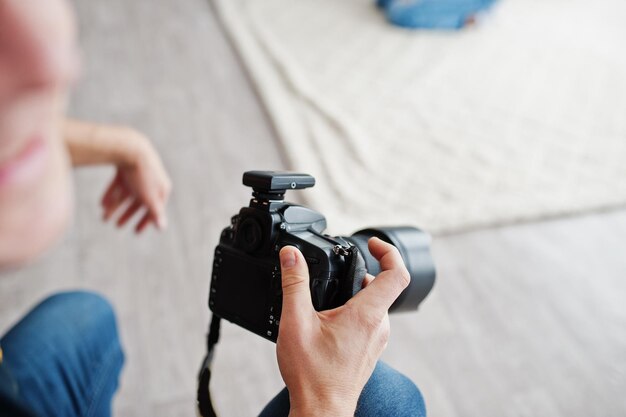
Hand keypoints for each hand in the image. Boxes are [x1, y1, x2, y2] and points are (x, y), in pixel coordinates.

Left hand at [100, 131, 171, 232]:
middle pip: (139, 201)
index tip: (136, 232)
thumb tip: (162, 228)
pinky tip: (101, 205)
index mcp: (161, 188)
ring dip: (116, 207)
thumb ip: (156, 213)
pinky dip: (111, 194)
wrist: (130, 148)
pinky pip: (118, 184)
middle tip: (117, 226)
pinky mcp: (125, 167)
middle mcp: (150, 181)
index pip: (154, 208)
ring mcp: (137, 174)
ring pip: (126, 194)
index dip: (145, 221)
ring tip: (104, 218)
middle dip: (127, 214)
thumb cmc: (143, 174)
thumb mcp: (150, 197)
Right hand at [276, 237, 409, 416]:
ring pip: (375, 304)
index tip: (372, 243)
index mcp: (367, 314)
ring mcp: (376, 340)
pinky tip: (330, 318)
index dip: (388, 251)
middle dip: (362, 271)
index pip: (397, 273)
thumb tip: (291, 255)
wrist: (321, 410)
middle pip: (383, 286)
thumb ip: (294, 284)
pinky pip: (369, 321)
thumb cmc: (313, 375)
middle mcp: (378, 326)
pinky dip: (355, 310)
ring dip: (357, 292)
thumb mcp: (296, 322)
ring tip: (330, 293)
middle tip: (338, 267)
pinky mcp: (369, 350)